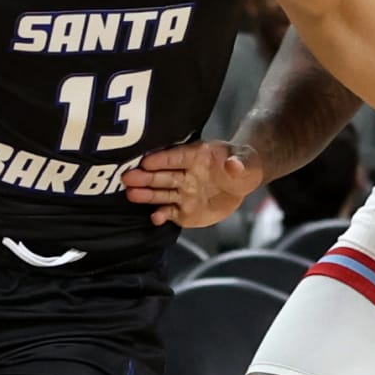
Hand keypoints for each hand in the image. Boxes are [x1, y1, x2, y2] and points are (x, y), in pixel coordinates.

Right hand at [123, 139, 259, 231]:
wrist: (240, 181)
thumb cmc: (242, 164)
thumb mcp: (246, 162)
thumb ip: (239, 163)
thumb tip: (234, 165)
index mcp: (196, 156)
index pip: (177, 157)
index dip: (162, 159)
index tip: (146, 161)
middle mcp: (185, 173)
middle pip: (163, 175)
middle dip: (145, 177)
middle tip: (127, 178)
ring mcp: (183, 192)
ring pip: (162, 194)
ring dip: (147, 195)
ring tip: (131, 195)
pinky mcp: (184, 210)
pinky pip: (170, 212)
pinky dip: (162, 215)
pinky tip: (155, 218)